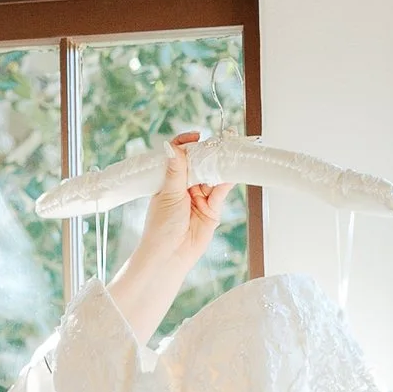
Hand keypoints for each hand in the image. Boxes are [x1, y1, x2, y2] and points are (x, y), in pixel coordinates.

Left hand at [106, 133, 226, 342]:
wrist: (170, 255)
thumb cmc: (161, 226)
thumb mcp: (168, 193)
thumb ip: (176, 170)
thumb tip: (171, 146)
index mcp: (168, 180)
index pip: (179, 156)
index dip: (186, 144)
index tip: (196, 136)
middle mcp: (184, 187)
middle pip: (199, 164)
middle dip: (209, 153)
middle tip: (220, 139)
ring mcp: (198, 197)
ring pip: (212, 176)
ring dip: (220, 165)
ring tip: (229, 151)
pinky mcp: (211, 209)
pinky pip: (220, 191)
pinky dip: (226, 181)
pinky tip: (231, 171)